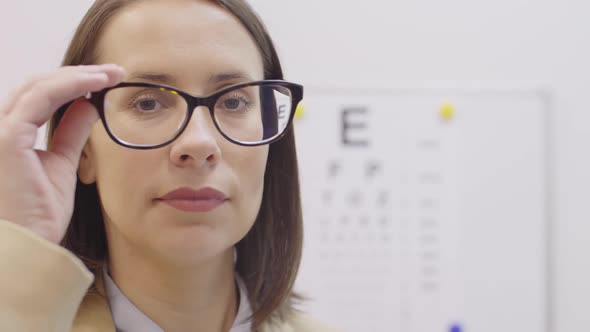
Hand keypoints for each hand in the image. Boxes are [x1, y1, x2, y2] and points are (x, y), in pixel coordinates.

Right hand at [0, 65, 124, 243]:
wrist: (28, 246)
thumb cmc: (38, 215)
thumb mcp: (61, 165)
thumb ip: (71, 134)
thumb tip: (89, 106)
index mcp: (8, 135)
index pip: (39, 97)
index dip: (72, 84)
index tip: (106, 81)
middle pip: (38, 85)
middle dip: (79, 75)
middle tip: (114, 72)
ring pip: (39, 85)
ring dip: (79, 75)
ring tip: (112, 73)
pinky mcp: (6, 137)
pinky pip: (42, 97)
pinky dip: (72, 84)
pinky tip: (97, 82)